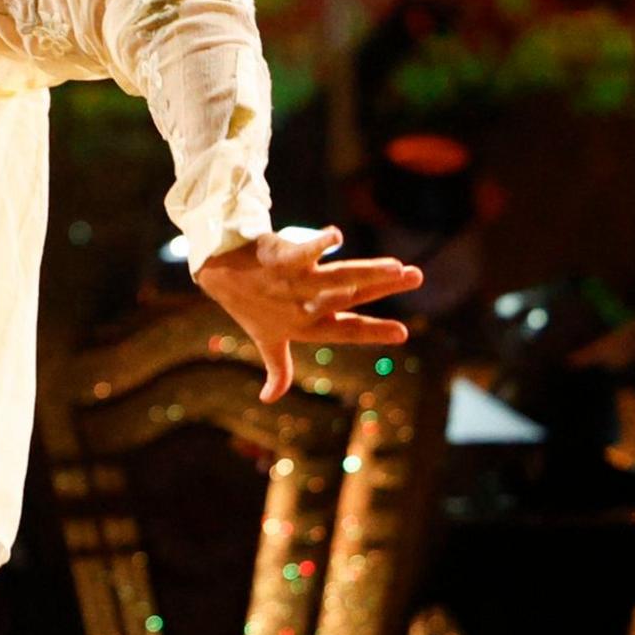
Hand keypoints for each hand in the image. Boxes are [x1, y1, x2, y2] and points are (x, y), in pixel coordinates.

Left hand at [190, 227, 424, 399]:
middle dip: (382, 288)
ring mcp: (293, 283)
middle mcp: (303, 306)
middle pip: (349, 297)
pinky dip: (319, 244)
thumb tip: (269, 397)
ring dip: (366, 271)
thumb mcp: (267, 340)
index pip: (346, 331)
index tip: (403, 333)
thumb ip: (278, 369)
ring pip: (335, 277)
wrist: (219, 275)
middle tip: (415, 276)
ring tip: (396, 265)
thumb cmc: (249, 308)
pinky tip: (337, 237)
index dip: (374, 333)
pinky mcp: (283, 259)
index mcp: (307, 326)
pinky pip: (303, 252)